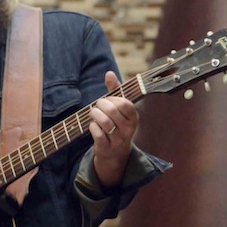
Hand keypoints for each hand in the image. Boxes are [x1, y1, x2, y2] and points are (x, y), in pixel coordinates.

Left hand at [88, 70, 138, 188]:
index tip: (108, 99)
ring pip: (105, 122)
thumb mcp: (118, 108)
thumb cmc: (116, 124)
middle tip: (97, 105)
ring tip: (93, 113)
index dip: (113, 99)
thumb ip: (114, 90)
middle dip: (100, 105)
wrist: (115, 153)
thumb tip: (109, 73)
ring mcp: (118, 140)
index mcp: (134, 118)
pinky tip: (92, 125)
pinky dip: (92, 127)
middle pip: (112, 111)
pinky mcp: (107, 148)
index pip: (125, 104)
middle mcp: (128, 130)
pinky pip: (97, 134)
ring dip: (95, 115)